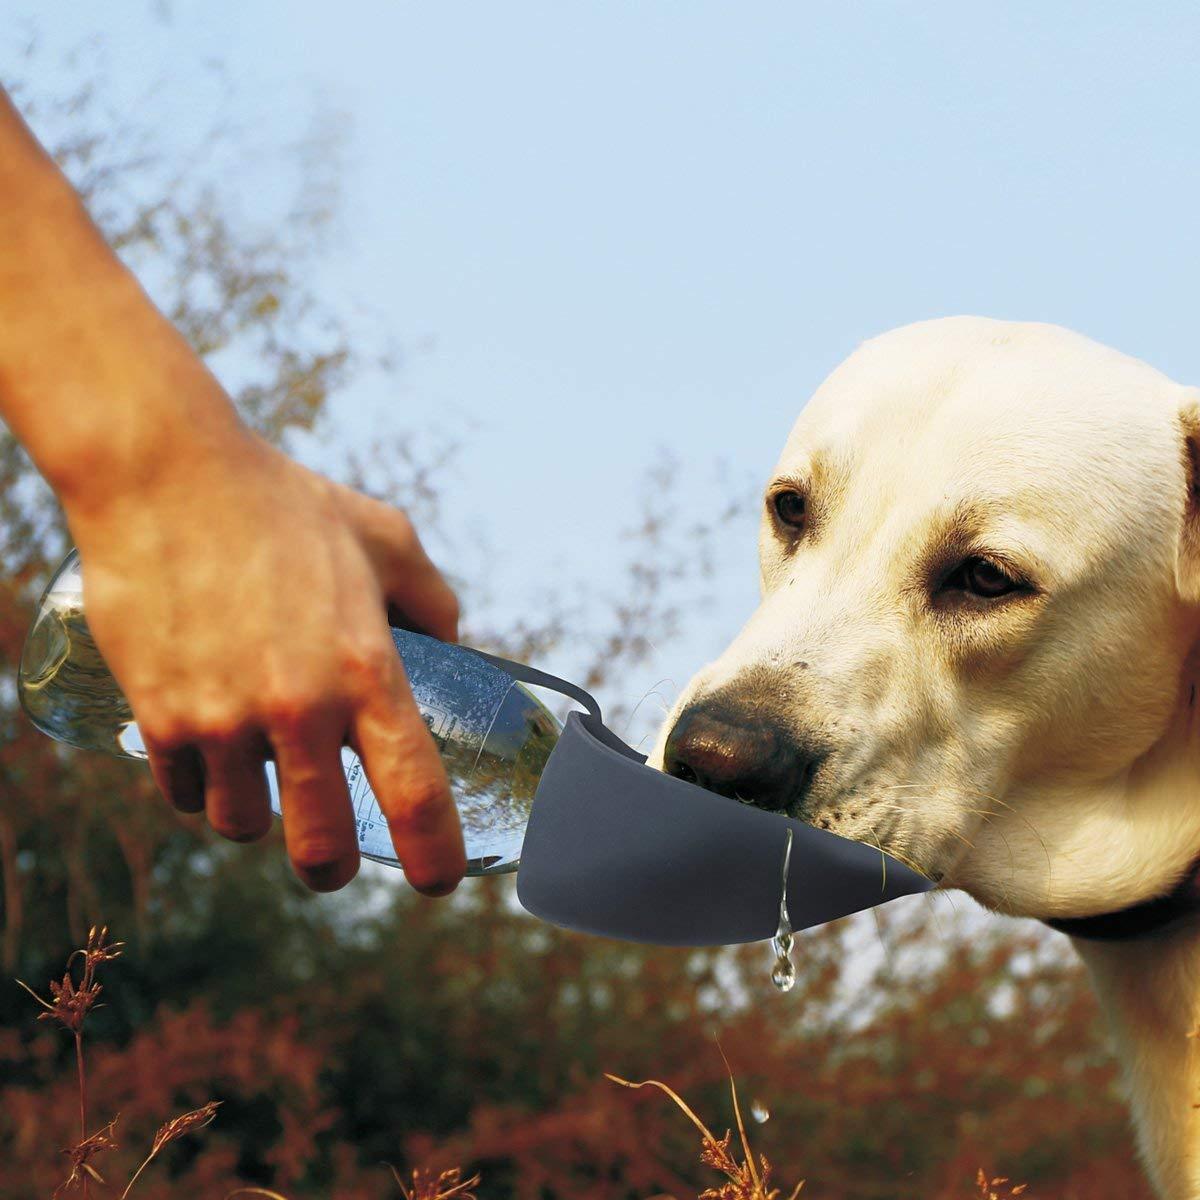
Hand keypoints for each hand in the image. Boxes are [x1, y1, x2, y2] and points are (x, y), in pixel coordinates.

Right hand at [64, 406, 466, 895]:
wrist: (166, 475)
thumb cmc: (285, 504)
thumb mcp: (386, 538)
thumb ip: (432, 600)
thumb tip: (452, 643)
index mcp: (368, 670)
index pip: (415, 793)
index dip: (435, 854)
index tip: (440, 881)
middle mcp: (299, 708)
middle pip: (323, 847)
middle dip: (331, 864)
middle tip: (332, 856)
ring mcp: (223, 720)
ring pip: (244, 826)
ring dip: (257, 814)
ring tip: (260, 771)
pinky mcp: (158, 717)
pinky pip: (184, 794)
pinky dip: (199, 786)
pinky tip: (207, 751)